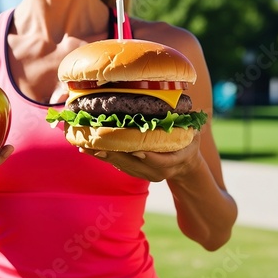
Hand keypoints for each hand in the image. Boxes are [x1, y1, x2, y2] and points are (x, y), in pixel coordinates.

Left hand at [79, 132, 201, 181]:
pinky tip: (86, 148)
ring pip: (120, 165)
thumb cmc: (188, 143)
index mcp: (174, 161)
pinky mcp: (133, 172)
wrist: (184, 166)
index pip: (159, 160)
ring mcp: (144, 174)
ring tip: (83, 144)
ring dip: (101, 155)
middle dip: (113, 153)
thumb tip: (181, 104)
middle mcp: (157, 171)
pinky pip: (116, 164)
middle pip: (132, 163)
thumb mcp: (193, 132)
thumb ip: (188, 123)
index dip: (146, 155)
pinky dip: (101, 156)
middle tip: (96, 142)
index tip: (133, 148)